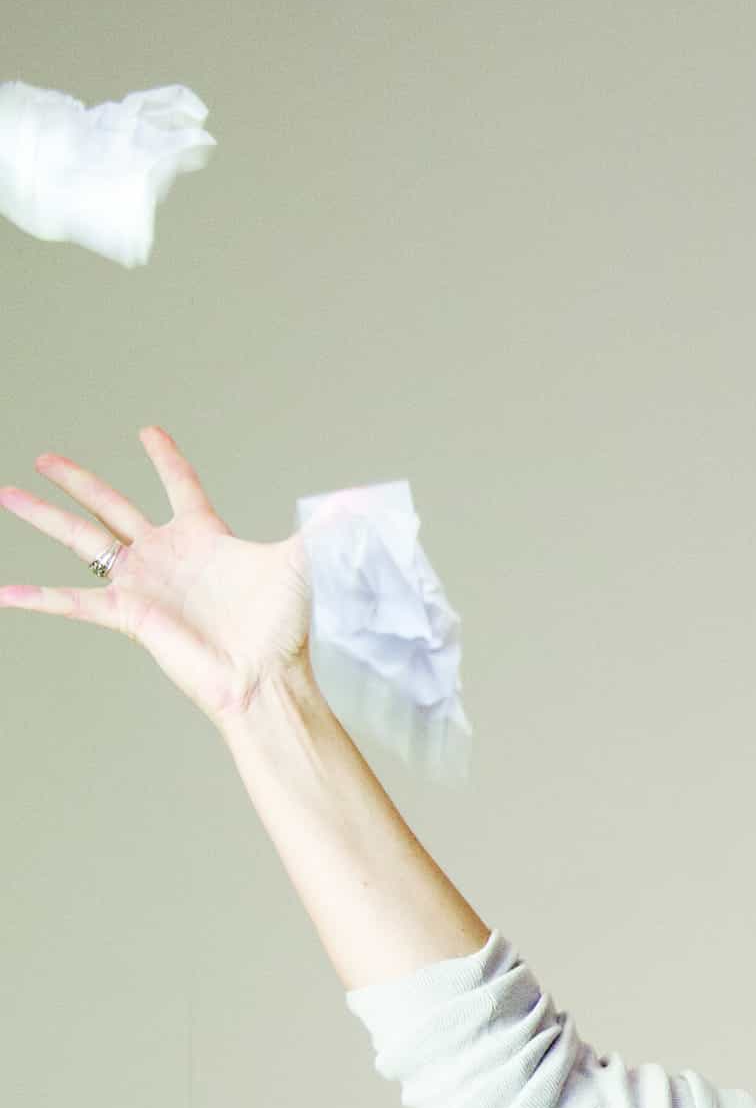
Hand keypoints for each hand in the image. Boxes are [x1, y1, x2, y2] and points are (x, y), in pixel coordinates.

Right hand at [0, 427, 315, 723]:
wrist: (263, 676)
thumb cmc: (282, 628)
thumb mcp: (302, 565)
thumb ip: (327, 529)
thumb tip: (368, 501)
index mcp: (204, 537)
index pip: (180, 486)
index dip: (166, 458)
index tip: (148, 431)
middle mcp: (167, 555)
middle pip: (112, 505)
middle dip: (79, 480)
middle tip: (45, 457)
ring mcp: (143, 583)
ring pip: (82, 539)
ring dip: (43, 516)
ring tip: (7, 493)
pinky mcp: (128, 613)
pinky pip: (72, 602)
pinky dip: (36, 598)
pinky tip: (1, 593)